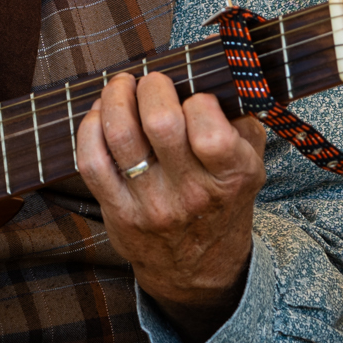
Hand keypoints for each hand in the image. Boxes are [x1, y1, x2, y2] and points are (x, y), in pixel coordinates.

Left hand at [76, 72, 266, 342]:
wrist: (198, 266)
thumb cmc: (223, 199)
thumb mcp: (251, 164)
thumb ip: (242, 121)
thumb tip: (216, 76)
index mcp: (230, 176)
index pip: (207, 124)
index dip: (196, 98)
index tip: (194, 98)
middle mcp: (191, 193)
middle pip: (160, 121)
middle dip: (152, 86)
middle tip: (153, 82)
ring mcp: (150, 204)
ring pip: (120, 134)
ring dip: (116, 97)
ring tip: (122, 86)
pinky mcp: (117, 211)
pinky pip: (91, 161)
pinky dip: (90, 128)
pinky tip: (100, 115)